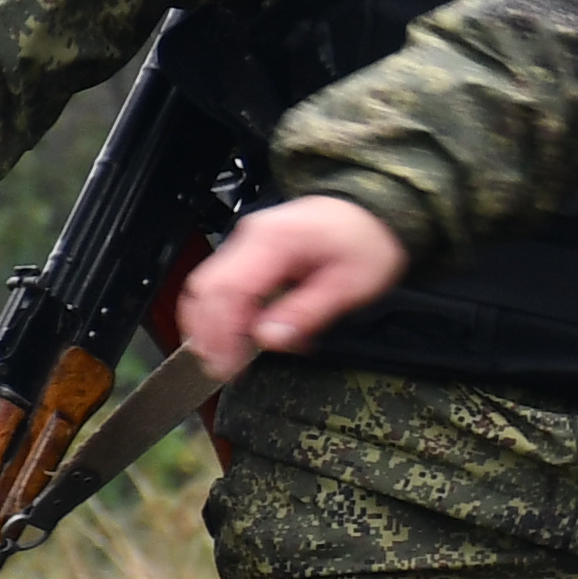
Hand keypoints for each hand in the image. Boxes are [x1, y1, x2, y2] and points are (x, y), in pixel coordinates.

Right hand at [172, 197, 411, 376]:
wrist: (371, 211)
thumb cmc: (366, 241)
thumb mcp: (351, 285)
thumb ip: (307, 314)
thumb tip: (268, 339)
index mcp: (275, 241)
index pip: (229, 290)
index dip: (222, 334)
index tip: (228, 365)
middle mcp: (251, 236)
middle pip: (206, 288)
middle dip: (207, 333)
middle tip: (222, 368)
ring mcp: (246, 241)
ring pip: (205, 285)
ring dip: (208, 325)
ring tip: (224, 358)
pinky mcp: (248, 250)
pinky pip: (220, 282)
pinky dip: (219, 311)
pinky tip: (232, 336)